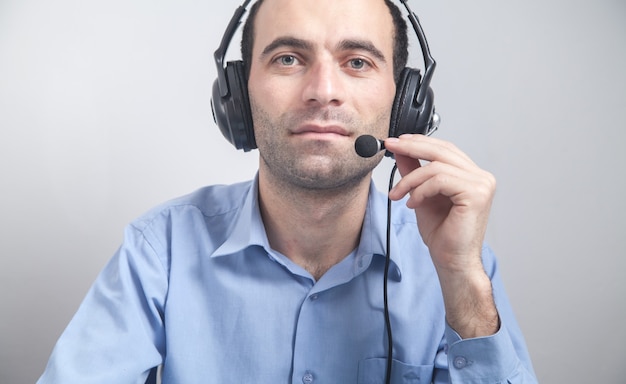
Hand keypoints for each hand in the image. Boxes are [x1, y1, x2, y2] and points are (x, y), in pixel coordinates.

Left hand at [384, 134, 498, 337]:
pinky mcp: (476, 194)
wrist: (452, 261)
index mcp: (471, 175)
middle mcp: (480, 177)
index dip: (419, 142)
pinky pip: (439, 180)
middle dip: (411, 147)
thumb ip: (414, 171)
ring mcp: (481, 184)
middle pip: (442, 150)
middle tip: (390, 146)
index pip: (445, 149)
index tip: (396, 141)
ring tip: (398, 195)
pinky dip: (420, 190)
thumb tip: (401, 150)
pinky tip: (412, 204)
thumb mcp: (421, 195)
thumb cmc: (443, 235)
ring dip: (410, 180)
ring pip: (436, 166)